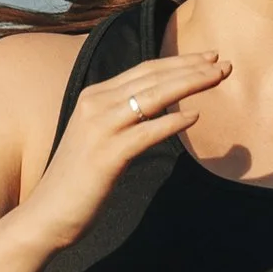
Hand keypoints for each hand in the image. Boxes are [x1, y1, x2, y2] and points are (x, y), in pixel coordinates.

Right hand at [21, 49, 229, 253]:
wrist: (48, 213)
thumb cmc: (79, 179)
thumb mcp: (100, 137)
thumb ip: (123, 118)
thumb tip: (157, 110)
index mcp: (94, 96)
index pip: (144, 70)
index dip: (178, 61)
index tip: (208, 58)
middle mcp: (95, 104)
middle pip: (152, 77)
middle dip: (191, 68)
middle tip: (224, 64)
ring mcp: (99, 128)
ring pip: (153, 97)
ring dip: (190, 85)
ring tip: (219, 79)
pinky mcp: (107, 154)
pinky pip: (146, 132)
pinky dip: (172, 123)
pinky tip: (195, 117)